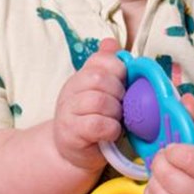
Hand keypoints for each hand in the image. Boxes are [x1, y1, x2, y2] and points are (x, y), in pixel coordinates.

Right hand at [52, 38, 124, 173]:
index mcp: (80, 76)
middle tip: (122, 104)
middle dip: (119, 92)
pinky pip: (96, 124)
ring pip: (99, 101)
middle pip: (100, 79)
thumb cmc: (91, 118)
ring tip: (117, 119)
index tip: (124, 83)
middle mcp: (71, 90)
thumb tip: (111, 42)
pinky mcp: (72, 133)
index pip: (100, 59)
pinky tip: (112, 132)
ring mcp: (68, 111)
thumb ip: (106, 67)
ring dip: (116, 112)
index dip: (118, 69)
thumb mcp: (98, 91)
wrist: (70, 151)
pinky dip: (111, 128)